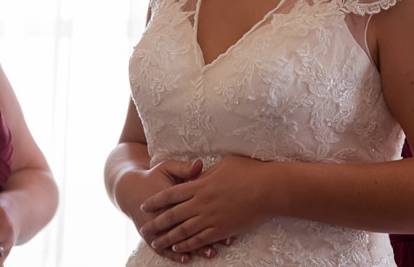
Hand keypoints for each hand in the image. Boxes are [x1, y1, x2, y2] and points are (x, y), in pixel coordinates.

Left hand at [139, 154, 268, 255]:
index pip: (171, 194)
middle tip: (144, 229)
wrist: (269, 188)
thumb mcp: (223, 165)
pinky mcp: (222, 230)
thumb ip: (205, 174)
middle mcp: (201, 203)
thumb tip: (195, 176)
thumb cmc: (249, 171)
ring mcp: (211, 218)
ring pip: (183, 231)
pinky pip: (200, 239)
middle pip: (172, 215)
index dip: (156, 200)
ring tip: (156, 243)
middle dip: (156, 223)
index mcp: (199, 185)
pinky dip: (188, 245)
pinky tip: (178, 249)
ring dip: (168, 238)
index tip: (144, 205)